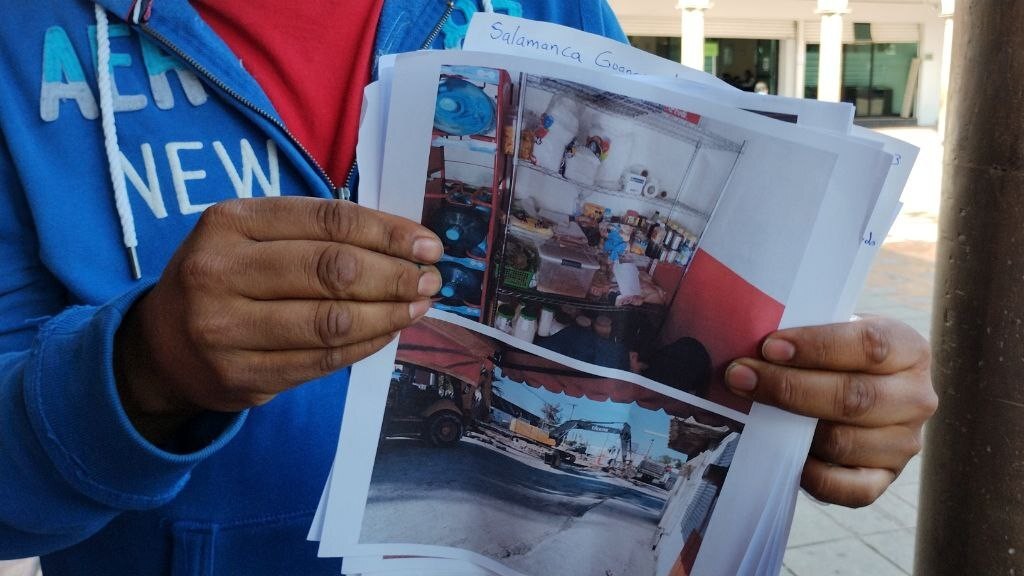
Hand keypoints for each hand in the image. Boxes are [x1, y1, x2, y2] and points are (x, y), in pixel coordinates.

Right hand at [115, 197, 442, 442]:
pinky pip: (322, 360)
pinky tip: (388, 332)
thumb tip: (404, 244)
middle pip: (332, 270)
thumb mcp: (251, 235)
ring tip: (417, 307)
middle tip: (430, 280)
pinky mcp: (241, 376)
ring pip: (331, 321)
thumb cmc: (225, 277)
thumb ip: (315, 232)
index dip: (388, 232)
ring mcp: (225, 329)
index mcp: (229, 222)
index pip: (328, 220)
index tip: (428, 244)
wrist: (162, 346)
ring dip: (389, 314)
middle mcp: (220, 271)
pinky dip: (365, 345)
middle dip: (395, 275)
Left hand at [725, 316, 935, 506]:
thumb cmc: (837, 354)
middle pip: (854, 397)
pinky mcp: (887, 478)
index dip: (816, 346)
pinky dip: (816, 477)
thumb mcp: (834, 330)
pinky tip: (789, 456)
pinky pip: (853, 490)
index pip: (869, 344)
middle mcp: (916, 398)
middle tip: (741, 376)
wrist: (856, 387)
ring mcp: (905, 442)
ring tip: (755, 414)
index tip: (769, 346)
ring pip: (844, 442)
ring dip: (792, 431)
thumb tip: (750, 345)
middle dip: (788, 387)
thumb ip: (805, 335)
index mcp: (909, 349)